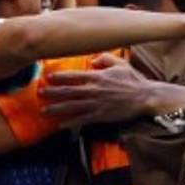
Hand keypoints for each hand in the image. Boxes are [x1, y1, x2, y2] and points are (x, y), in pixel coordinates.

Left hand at [38, 54, 158, 126]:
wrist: (145, 97)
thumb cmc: (133, 80)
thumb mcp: (120, 63)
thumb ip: (105, 59)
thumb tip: (93, 60)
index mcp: (97, 77)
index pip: (74, 76)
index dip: (59, 77)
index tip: (48, 78)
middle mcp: (94, 90)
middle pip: (68, 92)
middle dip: (52, 93)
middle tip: (39, 94)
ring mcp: (96, 104)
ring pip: (72, 107)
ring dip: (56, 109)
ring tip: (43, 111)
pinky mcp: (101, 115)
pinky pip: (82, 120)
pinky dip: (70, 123)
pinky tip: (60, 126)